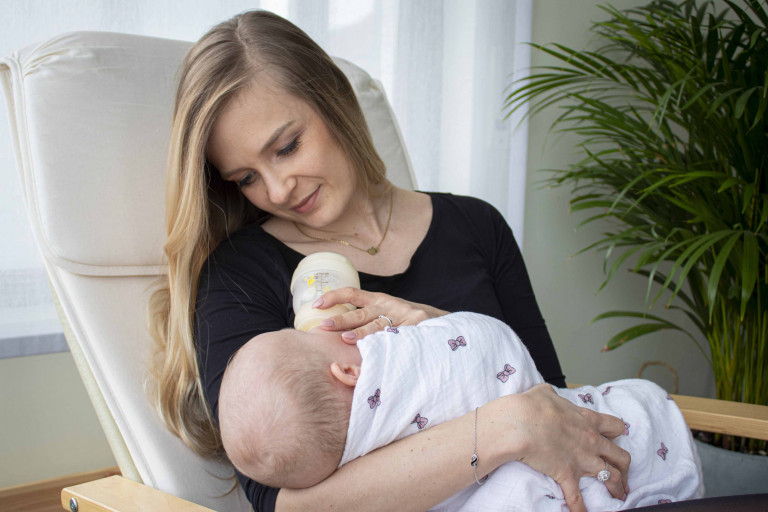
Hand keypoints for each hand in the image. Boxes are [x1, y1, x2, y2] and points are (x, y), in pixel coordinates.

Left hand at [312, 287, 447, 342]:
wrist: (444, 322)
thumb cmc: (409, 322)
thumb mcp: (389, 314)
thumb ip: (369, 320)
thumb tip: (339, 333)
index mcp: (380, 300)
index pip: (352, 293)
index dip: (333, 297)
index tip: (316, 305)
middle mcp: (389, 305)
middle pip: (361, 313)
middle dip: (341, 319)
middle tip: (324, 326)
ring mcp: (404, 316)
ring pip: (378, 327)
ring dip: (361, 334)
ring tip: (347, 339)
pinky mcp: (416, 327)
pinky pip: (397, 338)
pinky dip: (386, 346)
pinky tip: (376, 355)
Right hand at [490, 383, 629, 511]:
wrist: (520, 423)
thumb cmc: (531, 406)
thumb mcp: (545, 393)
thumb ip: (552, 395)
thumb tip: (547, 395)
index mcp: (587, 420)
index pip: (616, 426)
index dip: (616, 434)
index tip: (613, 439)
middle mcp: (591, 441)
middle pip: (621, 456)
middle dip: (624, 467)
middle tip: (623, 474)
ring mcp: (582, 459)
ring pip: (611, 477)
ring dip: (616, 488)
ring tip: (618, 497)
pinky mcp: (568, 474)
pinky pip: (578, 497)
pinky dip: (581, 509)